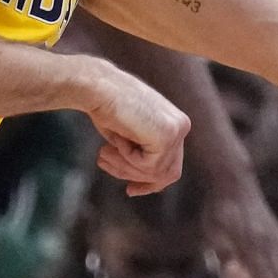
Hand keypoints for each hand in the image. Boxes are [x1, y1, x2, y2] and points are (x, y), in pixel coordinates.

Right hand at [85, 62, 190, 195]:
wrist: (96, 87)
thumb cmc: (106, 108)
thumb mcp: (130, 138)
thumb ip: (144, 155)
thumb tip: (154, 185)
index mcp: (175, 124)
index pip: (171, 165)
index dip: (151, 183)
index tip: (130, 191)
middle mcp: (181, 126)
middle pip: (169, 173)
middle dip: (138, 178)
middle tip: (110, 171)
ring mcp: (178, 129)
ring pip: (156, 173)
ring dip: (125, 168)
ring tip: (103, 152)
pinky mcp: (169, 134)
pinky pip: (148, 166)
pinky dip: (127, 157)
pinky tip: (118, 138)